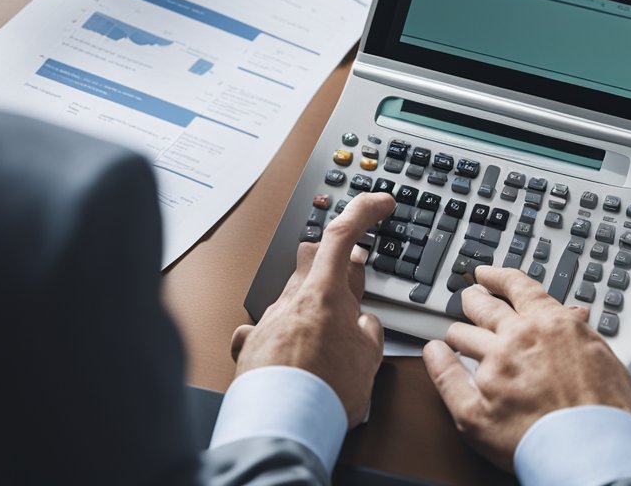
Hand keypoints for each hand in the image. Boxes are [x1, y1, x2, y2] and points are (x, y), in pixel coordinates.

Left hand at [230, 191, 395, 425]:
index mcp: (324, 294)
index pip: (343, 233)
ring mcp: (269, 321)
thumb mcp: (369, 358)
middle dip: (332, 260)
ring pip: (290, 294)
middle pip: (311, 257)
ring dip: (310, 306)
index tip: (379, 203)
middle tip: (350, 278)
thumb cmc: (325, 394)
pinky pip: (262, 327)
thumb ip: (369, 329)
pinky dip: (276, 333)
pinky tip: (284, 348)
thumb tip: (364, 321)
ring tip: (327, 339)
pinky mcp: (251, 346)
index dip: (364, 211)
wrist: (282, 427)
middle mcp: (292, 301)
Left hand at [423, 266, 630, 469]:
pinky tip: (434, 353)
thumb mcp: (606, 358)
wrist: (593, 453)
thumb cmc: (605, 413)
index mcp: (549, 324)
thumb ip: (581, 333)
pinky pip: (445, 375)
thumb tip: (574, 318)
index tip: (487, 274)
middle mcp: (515, 340)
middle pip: (482, 306)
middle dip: (473, 299)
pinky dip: (437, 360)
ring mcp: (491, 372)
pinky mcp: (474, 407)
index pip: (517, 287)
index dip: (497, 276)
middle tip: (470, 298)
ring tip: (457, 334)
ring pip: (461, 336)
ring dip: (459, 332)